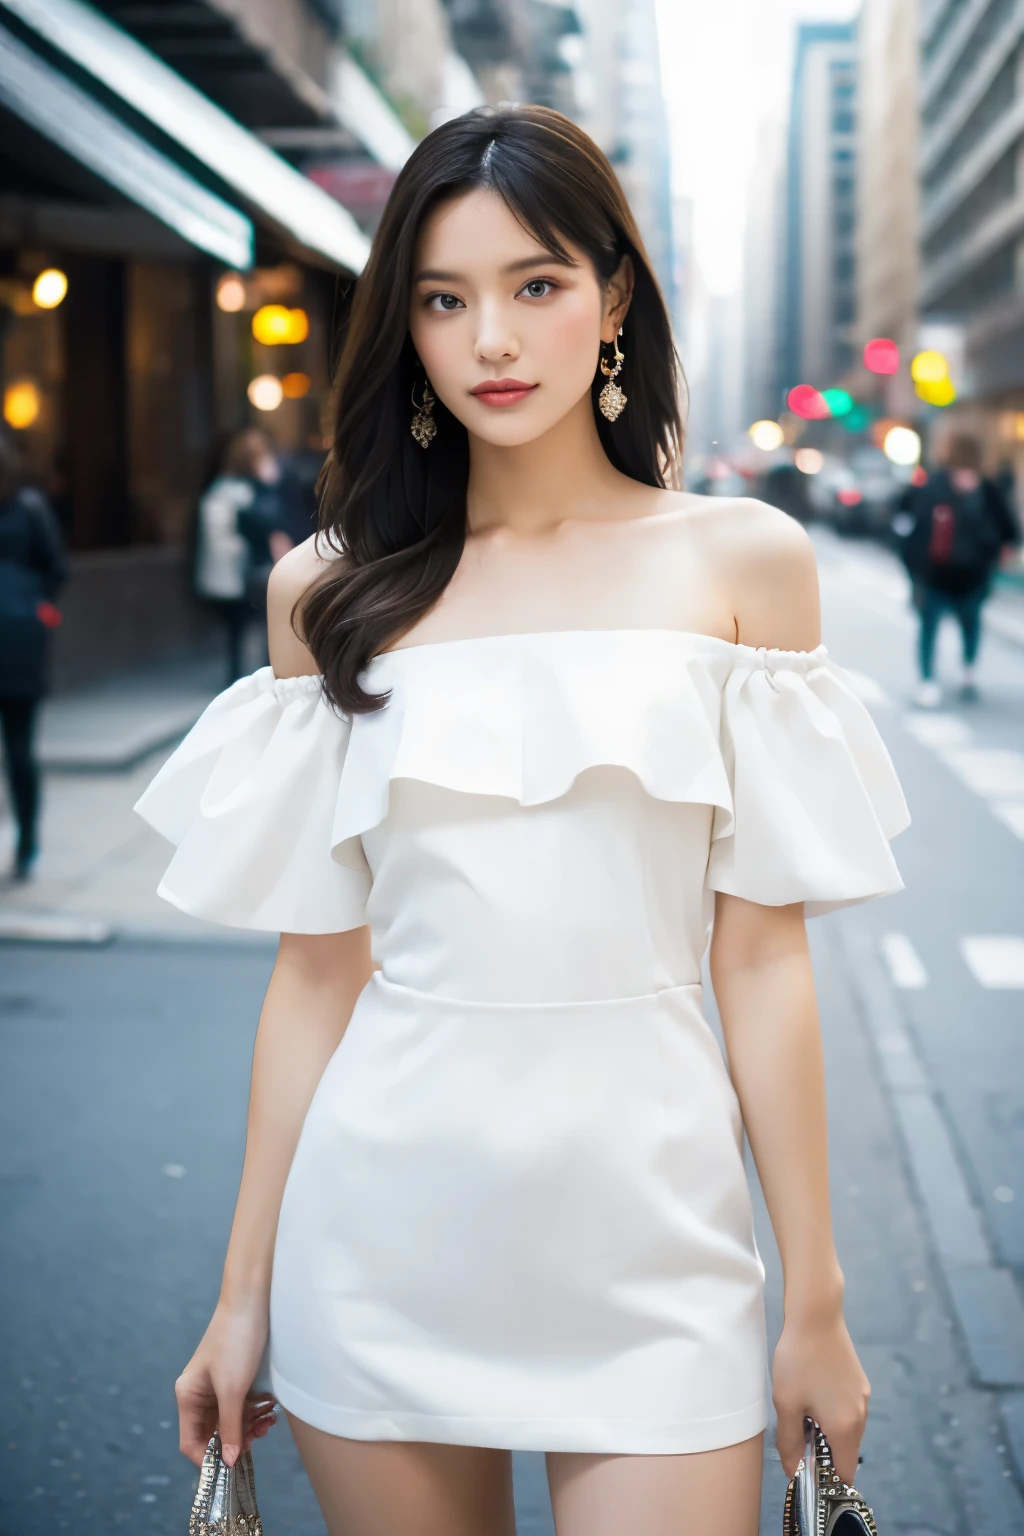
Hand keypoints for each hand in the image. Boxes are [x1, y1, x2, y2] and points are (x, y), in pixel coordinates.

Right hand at [175, 1297, 277, 1466]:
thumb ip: (230, 1427)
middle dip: (237, 1440)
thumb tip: (228, 1462)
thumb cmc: (235, 1340)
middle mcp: (200, 1394)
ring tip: (268, 1420)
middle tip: (259, 1437)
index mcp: (188, 1396)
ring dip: (250, 1426)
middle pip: (214, 1434)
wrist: (253, 1300)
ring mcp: (218, 1386)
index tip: (234, 1466)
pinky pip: (243, 1407)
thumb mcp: (232, 1389)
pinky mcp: (236, 1378)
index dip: (210, 1458)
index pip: (192, 1442)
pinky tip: (269, 1409)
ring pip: (232, 1422)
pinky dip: (255, 1412)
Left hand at [772, 1313, 869, 1485]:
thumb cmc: (798, 1359)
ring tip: (801, 1408)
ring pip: (846, 1430)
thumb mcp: (786, 1404)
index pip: (845, 1474)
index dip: (826, 1480)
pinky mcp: (859, 1382)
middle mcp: (861, 1416)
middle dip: (823, 1452)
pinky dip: (832, 1413)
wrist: (816, 1315)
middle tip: (795, 1434)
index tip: (805, 1472)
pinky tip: (811, 1391)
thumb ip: (789, 1443)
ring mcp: (862, 1397)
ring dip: (825, 1430)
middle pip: (845, 1452)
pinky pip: (847, 1410)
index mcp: (845, 1427)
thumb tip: (793, 1470)